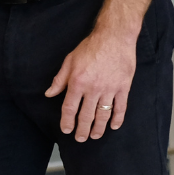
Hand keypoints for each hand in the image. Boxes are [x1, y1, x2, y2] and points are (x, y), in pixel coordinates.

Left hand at [45, 21, 138, 140]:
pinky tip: (114, 126)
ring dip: (98, 128)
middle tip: (81, 138)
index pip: (70, 108)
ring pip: (103, 114)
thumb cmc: (91, 47)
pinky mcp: (124, 87)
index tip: (66, 130)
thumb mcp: (70, 60)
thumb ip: (60, 79)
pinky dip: (117, 118)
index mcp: (77, 82)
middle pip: (86, 115)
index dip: (67, 121)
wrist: (115, 36)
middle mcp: (93, 88)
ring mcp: (110, 89)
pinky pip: (121, 107)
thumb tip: (49, 94)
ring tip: (95, 135)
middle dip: (82, 129)